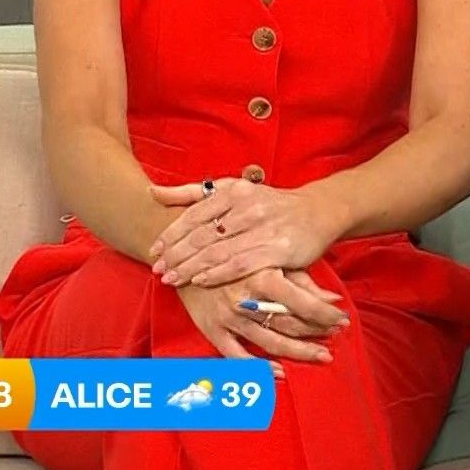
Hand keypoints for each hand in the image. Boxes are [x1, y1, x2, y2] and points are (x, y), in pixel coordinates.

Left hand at [149, 177, 345, 286]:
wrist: (317, 212)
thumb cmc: (269, 203)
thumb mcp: (233, 190)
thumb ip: (192, 192)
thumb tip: (152, 191)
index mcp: (234, 191)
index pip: (194, 214)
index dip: (171, 234)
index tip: (155, 250)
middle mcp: (247, 207)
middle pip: (202, 235)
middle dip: (176, 254)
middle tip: (158, 269)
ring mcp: (263, 228)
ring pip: (218, 251)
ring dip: (191, 267)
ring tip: (171, 279)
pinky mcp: (278, 249)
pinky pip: (241, 264)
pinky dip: (218, 273)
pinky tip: (201, 280)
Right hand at [175, 268, 349, 372]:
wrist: (185, 255)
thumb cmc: (234, 252)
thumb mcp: (268, 257)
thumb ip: (301, 279)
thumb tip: (333, 299)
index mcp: (262, 276)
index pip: (303, 302)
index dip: (326, 314)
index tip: (343, 320)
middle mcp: (246, 300)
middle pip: (290, 323)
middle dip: (317, 331)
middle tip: (337, 336)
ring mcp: (229, 318)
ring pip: (270, 341)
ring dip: (299, 351)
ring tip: (320, 355)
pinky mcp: (213, 331)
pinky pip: (237, 357)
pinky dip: (259, 368)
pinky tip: (279, 372)